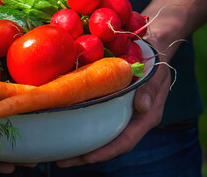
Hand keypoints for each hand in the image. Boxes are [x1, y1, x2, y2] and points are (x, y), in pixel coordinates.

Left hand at [56, 56, 170, 167]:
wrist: (149, 52)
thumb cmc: (153, 64)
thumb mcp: (156, 74)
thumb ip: (150, 90)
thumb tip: (142, 106)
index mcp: (144, 118)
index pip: (124, 141)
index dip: (106, 151)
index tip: (86, 158)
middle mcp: (130, 121)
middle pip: (108, 145)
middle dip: (85, 156)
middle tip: (61, 162)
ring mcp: (119, 115)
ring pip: (99, 136)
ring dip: (79, 146)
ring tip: (58, 154)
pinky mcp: (109, 107)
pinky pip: (94, 121)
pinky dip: (80, 128)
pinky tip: (63, 131)